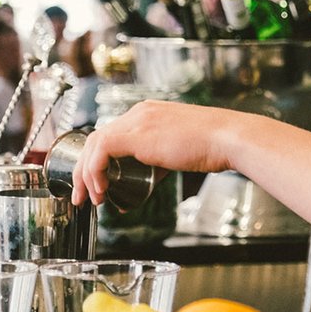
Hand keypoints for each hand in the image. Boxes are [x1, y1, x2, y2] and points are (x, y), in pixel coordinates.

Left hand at [70, 99, 231, 205]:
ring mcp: (137, 121)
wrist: (226, 138)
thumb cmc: (211, 146)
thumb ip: (157, 164)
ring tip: (91, 198)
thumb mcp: (177, 152)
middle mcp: (138, 113)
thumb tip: (144, 185)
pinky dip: (96, 171)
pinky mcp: (137, 135)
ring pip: (94, 144)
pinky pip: (102, 151)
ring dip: (87, 174)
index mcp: (146, 114)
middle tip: (84, 195)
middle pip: (96, 139)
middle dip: (84, 170)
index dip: (97, 160)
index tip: (97, 183)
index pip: (110, 134)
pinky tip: (102, 189)